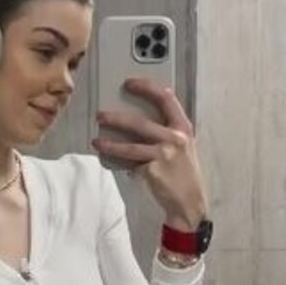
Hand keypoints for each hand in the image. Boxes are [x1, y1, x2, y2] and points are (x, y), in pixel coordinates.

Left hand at [91, 78, 209, 226]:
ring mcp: (164, 155)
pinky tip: (108, 159)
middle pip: (140, 122)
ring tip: (96, 141)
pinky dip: (118, 160)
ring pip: (130, 145)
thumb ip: (166, 130)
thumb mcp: (182, 145)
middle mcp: (175, 138)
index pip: (165, 98)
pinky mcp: (153, 171)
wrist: (189, 201)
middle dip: (116, 118)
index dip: (146, 87)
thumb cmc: (183, 172)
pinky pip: (129, 163)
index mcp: (183, 127)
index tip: (129, 83)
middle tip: (100, 115)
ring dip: (109, 143)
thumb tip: (135, 119)